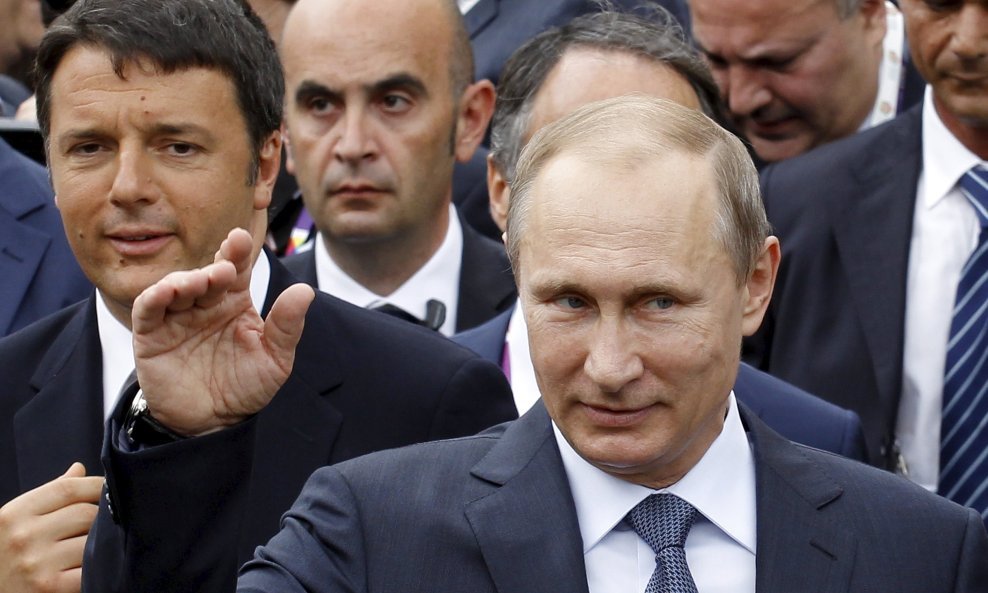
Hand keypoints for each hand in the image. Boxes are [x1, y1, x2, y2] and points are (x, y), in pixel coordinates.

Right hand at [0, 463, 102, 592]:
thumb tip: (80, 469)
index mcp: (15, 514)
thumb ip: (48, 495)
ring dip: (101, 541)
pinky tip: (95, 564)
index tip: (108, 487)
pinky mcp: (51, 587)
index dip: (96, 485)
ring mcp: (37, 564)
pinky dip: (99, 566)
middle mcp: (24, 537)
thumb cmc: (3, 554)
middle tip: (106, 520)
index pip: (68, 489)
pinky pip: (90, 570)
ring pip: (92, 541)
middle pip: (85, 513)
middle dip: (102, 515)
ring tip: (98, 542)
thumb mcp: (15, 520)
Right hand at [132, 228, 314, 435]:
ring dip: (186, 279)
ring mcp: (176, 318)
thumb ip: (287, 327)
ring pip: (175, 286)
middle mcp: (205, 304)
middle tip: (225, 269)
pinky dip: (154, 297)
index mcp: (236, 303)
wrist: (213, 424)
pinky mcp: (151, 336)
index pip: (236, 269)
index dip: (237, 252)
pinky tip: (166, 292)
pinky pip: (147, 309)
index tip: (240, 238)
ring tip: (202, 282)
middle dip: (215, 266)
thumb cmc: (245, 387)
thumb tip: (306, 290)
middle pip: (207, 274)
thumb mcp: (275, 360)